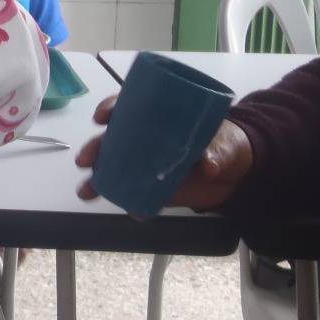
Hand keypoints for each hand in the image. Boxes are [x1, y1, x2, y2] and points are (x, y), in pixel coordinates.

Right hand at [75, 94, 253, 210]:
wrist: (234, 174)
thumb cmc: (224, 143)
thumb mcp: (223, 142)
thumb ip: (215, 151)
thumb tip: (208, 166)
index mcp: (156, 117)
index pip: (126, 107)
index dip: (109, 108)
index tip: (101, 117)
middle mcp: (142, 139)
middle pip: (110, 139)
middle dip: (94, 149)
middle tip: (85, 161)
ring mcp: (144, 164)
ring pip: (112, 169)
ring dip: (96, 180)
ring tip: (86, 193)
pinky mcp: (152, 187)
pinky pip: (134, 195)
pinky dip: (131, 204)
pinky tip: (132, 212)